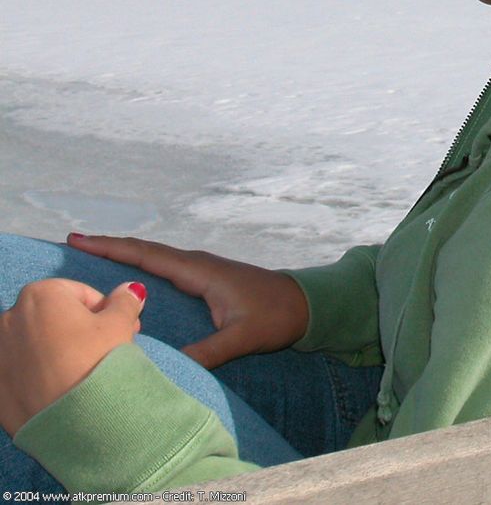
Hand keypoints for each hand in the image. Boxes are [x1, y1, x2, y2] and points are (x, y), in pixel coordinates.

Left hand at [0, 277, 144, 434]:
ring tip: (82, 372)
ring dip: (56, 351)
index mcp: (39, 295)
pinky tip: (61, 389)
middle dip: (78, 329)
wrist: (75, 420)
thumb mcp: (120, 325)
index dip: (104, 310)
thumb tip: (130, 289)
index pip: (79, 294)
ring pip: (35, 345)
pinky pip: (21, 372)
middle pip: (53, 317)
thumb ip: (124, 301)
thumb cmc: (98, 361)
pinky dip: (38, 375)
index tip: (122, 329)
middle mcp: (9, 319)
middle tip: (104, 350)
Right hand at [65, 234, 308, 369]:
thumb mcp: (242, 337)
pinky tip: (126, 281)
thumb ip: (209, 352)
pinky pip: (162, 271)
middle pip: (143, 252)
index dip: (111, 247)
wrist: (305, 305)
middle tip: (69, 244)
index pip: (147, 255)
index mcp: (199, 271)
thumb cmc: (277, 316)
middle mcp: (196, 265)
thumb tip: (169, 365)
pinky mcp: (204, 281)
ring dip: (122, 257)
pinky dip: (140, 269)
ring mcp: (200, 271)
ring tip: (86, 258)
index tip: (78, 239)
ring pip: (152, 260)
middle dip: (108, 247)